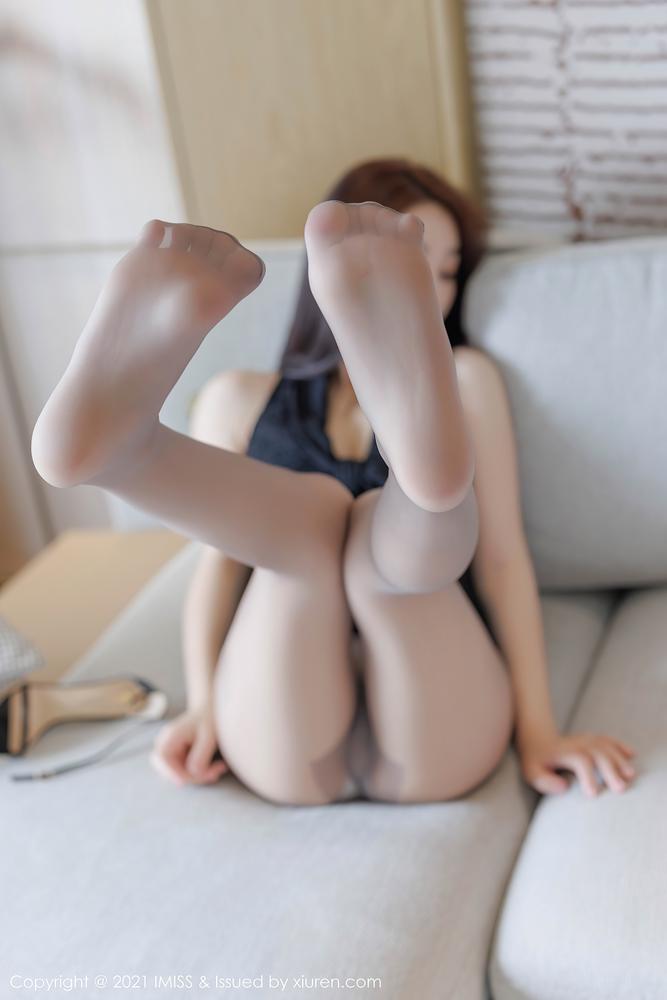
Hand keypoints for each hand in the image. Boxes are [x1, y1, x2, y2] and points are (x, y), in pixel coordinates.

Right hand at [150, 705, 227, 786]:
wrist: (210, 710)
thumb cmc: (209, 719)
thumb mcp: (209, 736)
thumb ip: (201, 755)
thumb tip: (193, 773)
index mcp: (170, 736)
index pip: (163, 758)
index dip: (173, 772)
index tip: (191, 779)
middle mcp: (166, 744)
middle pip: (169, 770)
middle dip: (192, 777)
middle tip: (216, 773)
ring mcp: (170, 751)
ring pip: (178, 774)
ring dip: (198, 777)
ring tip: (219, 769)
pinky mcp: (178, 757)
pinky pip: (185, 772)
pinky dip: (199, 773)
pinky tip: (214, 768)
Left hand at [517, 727, 636, 796]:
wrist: (538, 739)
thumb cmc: (536, 761)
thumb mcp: (532, 772)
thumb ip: (545, 781)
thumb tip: (564, 787)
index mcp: (562, 752)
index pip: (579, 760)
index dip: (587, 776)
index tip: (593, 794)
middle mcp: (577, 744)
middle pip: (597, 753)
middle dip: (610, 770)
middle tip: (621, 789)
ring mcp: (586, 740)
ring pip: (606, 747)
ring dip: (619, 760)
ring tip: (630, 775)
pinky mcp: (593, 740)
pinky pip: (608, 740)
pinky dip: (620, 746)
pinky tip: (631, 754)